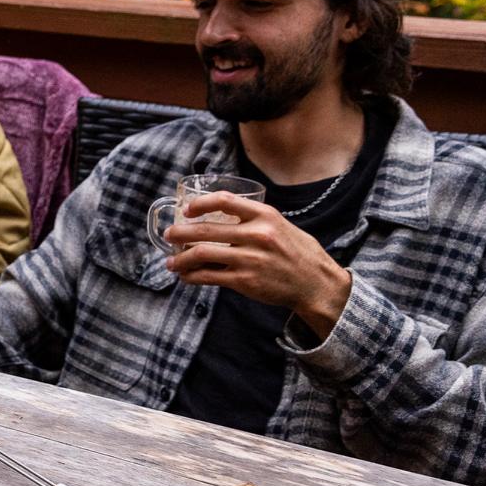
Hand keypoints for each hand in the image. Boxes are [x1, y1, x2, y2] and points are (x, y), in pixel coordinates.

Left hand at [164, 192, 352, 339]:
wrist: (317, 284)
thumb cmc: (298, 253)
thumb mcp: (281, 226)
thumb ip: (255, 220)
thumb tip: (220, 215)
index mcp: (265, 216)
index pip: (224, 201)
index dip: (200, 203)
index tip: (186, 210)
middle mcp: (256, 234)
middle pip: (205, 229)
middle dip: (180, 233)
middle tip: (168, 235)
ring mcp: (249, 259)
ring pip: (202, 254)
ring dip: (180, 258)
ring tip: (171, 261)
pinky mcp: (245, 281)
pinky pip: (209, 276)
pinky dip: (192, 276)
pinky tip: (186, 276)